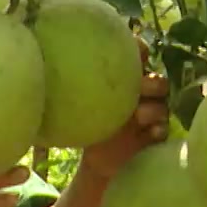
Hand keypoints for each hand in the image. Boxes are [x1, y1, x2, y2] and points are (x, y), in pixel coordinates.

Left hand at [80, 37, 170, 180]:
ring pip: (163, 106)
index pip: (139, 56)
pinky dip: (159, 130)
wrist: (94, 156)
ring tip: (139, 115)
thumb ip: (68, 82)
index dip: (141, 50)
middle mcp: (142, 94)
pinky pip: (163, 130)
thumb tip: (43, 67)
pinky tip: (150, 133)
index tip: (138, 50)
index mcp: (125, 79)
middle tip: (141, 86)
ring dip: (154, 109)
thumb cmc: (83, 120)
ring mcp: (151, 114)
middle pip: (158, 82)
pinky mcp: (153, 135)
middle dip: (152, 82)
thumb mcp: (75, 99)